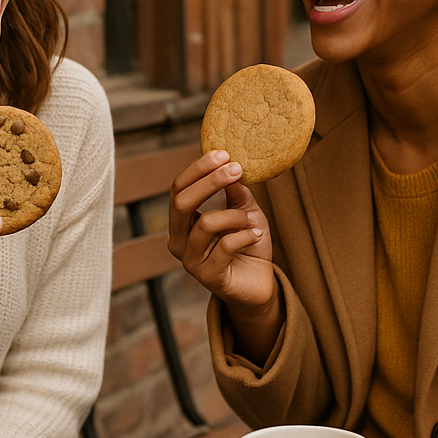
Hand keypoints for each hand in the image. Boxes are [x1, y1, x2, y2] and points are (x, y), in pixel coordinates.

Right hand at [168, 150, 281, 362]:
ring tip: (253, 220)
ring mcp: (190, 261)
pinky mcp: (208, 277)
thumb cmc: (247, 245)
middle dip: (209, 181)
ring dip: (235, 215)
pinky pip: (226, 246)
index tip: (223, 153)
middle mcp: (179, 241)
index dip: (198, 169)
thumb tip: (232, 166)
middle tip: (236, 169)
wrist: (259, 283)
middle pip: (181, 202)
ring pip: (206, 223)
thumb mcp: (246, 211)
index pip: (178, 189)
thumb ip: (236, 192)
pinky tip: (257, 235)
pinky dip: (246, 235)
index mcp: (182, 222)